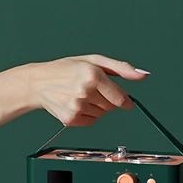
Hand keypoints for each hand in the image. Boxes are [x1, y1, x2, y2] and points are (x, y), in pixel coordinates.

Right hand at [31, 54, 149, 125]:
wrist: (38, 82)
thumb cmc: (66, 69)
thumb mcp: (94, 61)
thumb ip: (121, 68)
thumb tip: (144, 76)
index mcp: (93, 75)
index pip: (120, 98)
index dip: (123, 100)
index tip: (122, 100)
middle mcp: (85, 91)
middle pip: (111, 107)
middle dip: (106, 100)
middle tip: (90, 90)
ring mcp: (76, 106)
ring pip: (101, 115)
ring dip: (95, 107)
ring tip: (78, 95)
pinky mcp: (70, 118)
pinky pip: (90, 122)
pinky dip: (85, 116)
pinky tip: (73, 104)